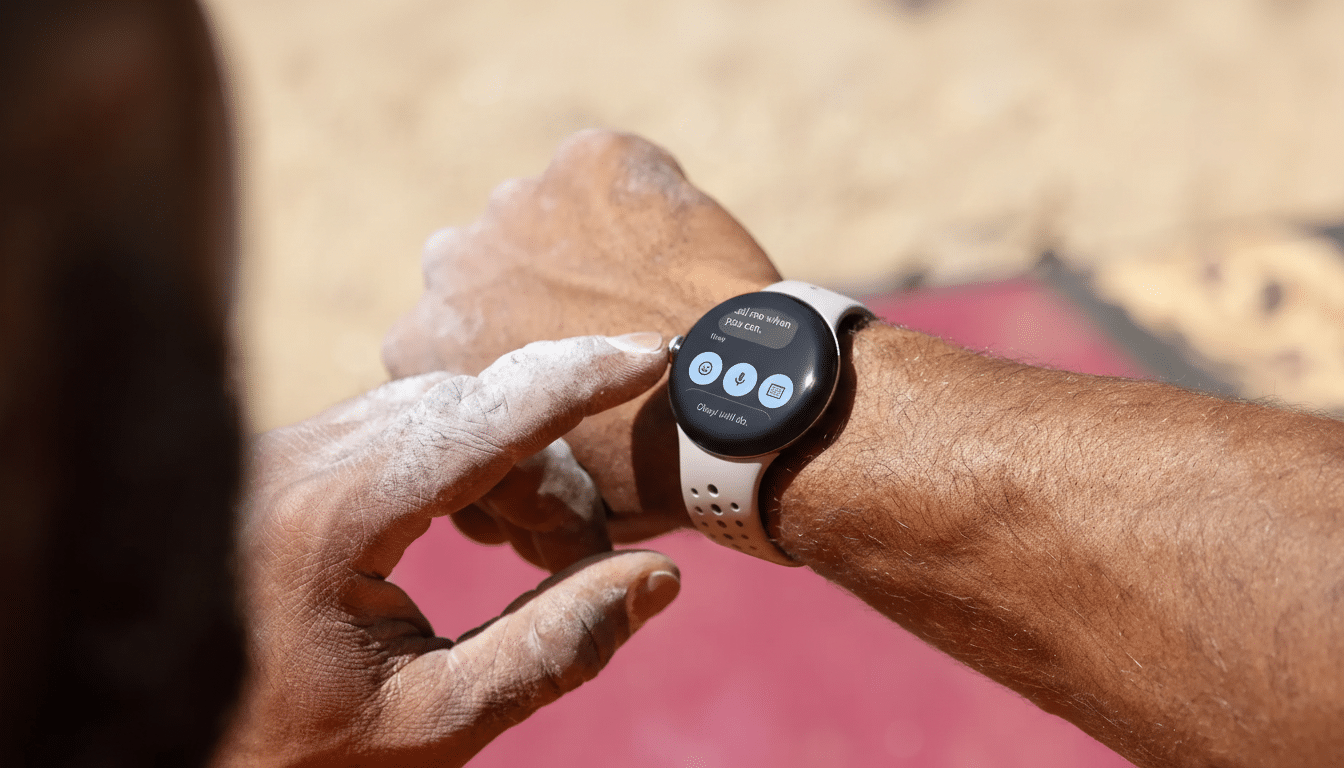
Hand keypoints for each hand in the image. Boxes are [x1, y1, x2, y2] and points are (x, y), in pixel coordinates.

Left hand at [213, 334, 679, 767]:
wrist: (170, 746)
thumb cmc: (298, 750)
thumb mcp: (434, 721)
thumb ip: (553, 648)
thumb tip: (656, 579)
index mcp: (331, 523)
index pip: (481, 422)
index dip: (576, 381)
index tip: (649, 356)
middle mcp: (297, 463)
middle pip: (469, 414)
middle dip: (550, 472)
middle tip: (583, 563)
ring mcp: (282, 454)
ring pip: (438, 412)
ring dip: (512, 465)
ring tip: (537, 557)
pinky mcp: (284, 461)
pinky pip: (398, 426)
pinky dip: (464, 460)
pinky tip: (479, 525)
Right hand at [383, 130, 781, 539]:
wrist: (726, 406)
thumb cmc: (637, 470)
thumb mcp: (535, 484)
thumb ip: (500, 448)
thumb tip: (502, 491)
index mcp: (418, 345)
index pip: (449, 332)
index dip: (505, 345)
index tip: (553, 361)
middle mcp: (450, 261)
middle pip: (488, 263)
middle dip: (530, 284)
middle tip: (602, 323)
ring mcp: (519, 202)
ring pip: (547, 213)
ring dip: (583, 241)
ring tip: (649, 287)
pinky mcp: (589, 159)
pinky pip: (612, 172)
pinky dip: (642, 199)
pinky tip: (681, 249)